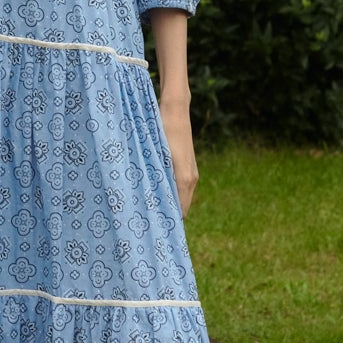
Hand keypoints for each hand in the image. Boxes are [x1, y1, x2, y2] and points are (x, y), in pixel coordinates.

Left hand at [159, 90, 198, 215]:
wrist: (175, 112)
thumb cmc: (164, 133)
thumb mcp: (160, 158)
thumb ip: (160, 181)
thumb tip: (156, 202)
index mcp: (186, 180)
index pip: (181, 211)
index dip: (171, 222)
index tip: (158, 230)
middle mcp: (191, 179)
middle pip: (182, 207)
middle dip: (169, 215)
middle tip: (151, 224)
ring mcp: (190, 172)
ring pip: (180, 196)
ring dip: (169, 203)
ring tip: (151, 211)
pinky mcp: (187, 166)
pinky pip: (180, 186)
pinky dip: (170, 193)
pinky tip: (156, 193)